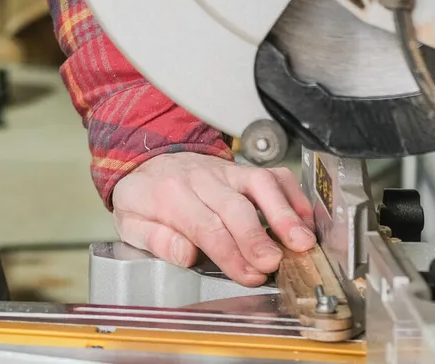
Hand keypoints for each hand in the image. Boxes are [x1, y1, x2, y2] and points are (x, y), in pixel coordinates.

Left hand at [110, 152, 315, 286]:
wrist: (146, 160)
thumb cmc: (144, 197)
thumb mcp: (130, 222)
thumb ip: (155, 239)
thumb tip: (186, 254)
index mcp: (170, 195)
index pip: (204, 225)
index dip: (229, 252)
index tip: (248, 273)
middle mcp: (202, 179)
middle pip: (234, 206)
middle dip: (256, 236)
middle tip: (273, 262)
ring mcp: (226, 172)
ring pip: (259, 184)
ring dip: (283, 213)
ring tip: (301, 241)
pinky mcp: (243, 170)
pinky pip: (273, 175)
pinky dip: (293, 195)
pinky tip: (305, 220)